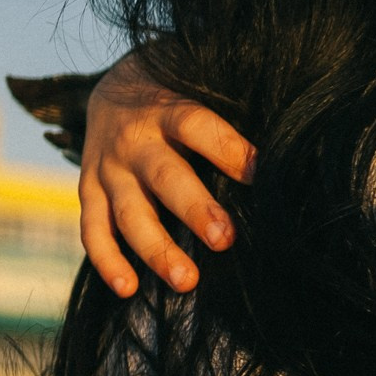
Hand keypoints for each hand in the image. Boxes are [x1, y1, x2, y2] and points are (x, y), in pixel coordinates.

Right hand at [80, 54, 256, 296]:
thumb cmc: (180, 98)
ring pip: (129, 212)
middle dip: (194, 210)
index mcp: (169, 110)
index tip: (259, 174)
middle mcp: (135, 140)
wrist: (114, 88)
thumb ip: (231, 119)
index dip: (228, 149)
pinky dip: (107, 260)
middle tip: (223, 241)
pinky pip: (93, 229)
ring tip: (186, 281)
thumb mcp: (200, 92)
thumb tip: (287, 149)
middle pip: (165, 176)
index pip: (198, 126)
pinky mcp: (88, 191)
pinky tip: (128, 287)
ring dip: (156, 248)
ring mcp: (108, 168)